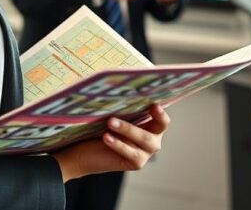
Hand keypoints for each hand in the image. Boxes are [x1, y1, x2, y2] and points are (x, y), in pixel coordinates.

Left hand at [52, 104, 169, 181]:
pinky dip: (119, 144)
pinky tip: (106, 137)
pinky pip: (133, 154)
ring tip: (110, 122)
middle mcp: (153, 138)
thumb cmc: (102, 127)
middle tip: (119, 114)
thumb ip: (124, 106)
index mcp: (152, 123)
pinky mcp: (138, 163)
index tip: (153, 105)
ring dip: (127, 129)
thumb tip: (126, 87)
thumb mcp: (114, 114)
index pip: (163, 119)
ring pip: (145, 140)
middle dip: (139, 118)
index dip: (161, 113)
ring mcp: (147, 152)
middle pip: (156, 129)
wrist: (87, 152)